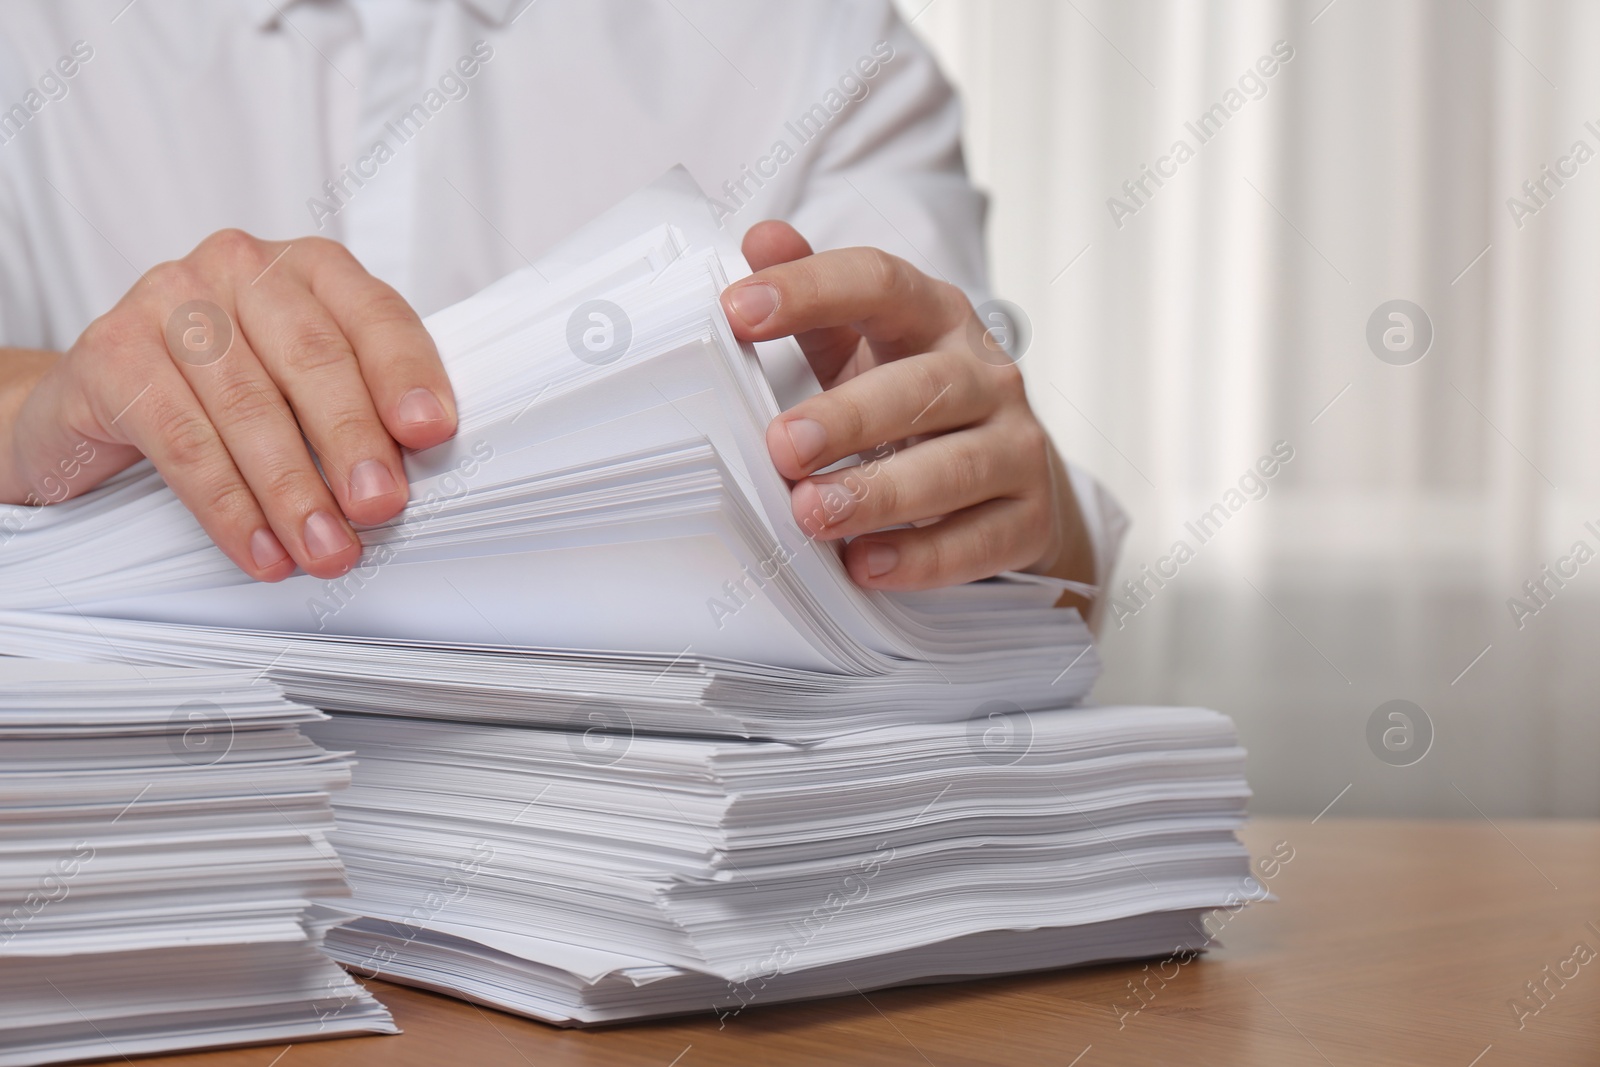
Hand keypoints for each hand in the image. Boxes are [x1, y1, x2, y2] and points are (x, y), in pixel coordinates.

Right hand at [0, 230, 456, 579]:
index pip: (375, 314)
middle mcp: (240, 268)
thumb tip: (415, 465)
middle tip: (379, 507)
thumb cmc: (227, 388)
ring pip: (248, 406)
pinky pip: (181, 439)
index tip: (431, 432)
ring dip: (294, 492)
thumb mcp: (304, 385)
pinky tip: (259, 549)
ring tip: (325, 549)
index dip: (406, 375)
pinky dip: (227, 506)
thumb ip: (362, 404)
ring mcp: (169, 301)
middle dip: (353, 442)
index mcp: (309, 268)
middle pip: (313, 358)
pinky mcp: (110, 353)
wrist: (103, 395)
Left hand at [720, 221, 1093, 598]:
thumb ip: (815, 304)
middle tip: (782, 446)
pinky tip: (866, 565)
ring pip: (956, 467)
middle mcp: (987, 374)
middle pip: (922, 387)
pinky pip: (980, 539)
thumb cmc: (916, 405)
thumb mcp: (865, 348)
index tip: (737, 311)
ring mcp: (1017, 446)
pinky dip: (923, 557)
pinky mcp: (1031, 517)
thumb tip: (761, 239)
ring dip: (880, 493)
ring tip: (813, 513)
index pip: (880, 283)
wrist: (1012, 482)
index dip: (810, 290)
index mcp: (936, 316)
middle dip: (849, 417)